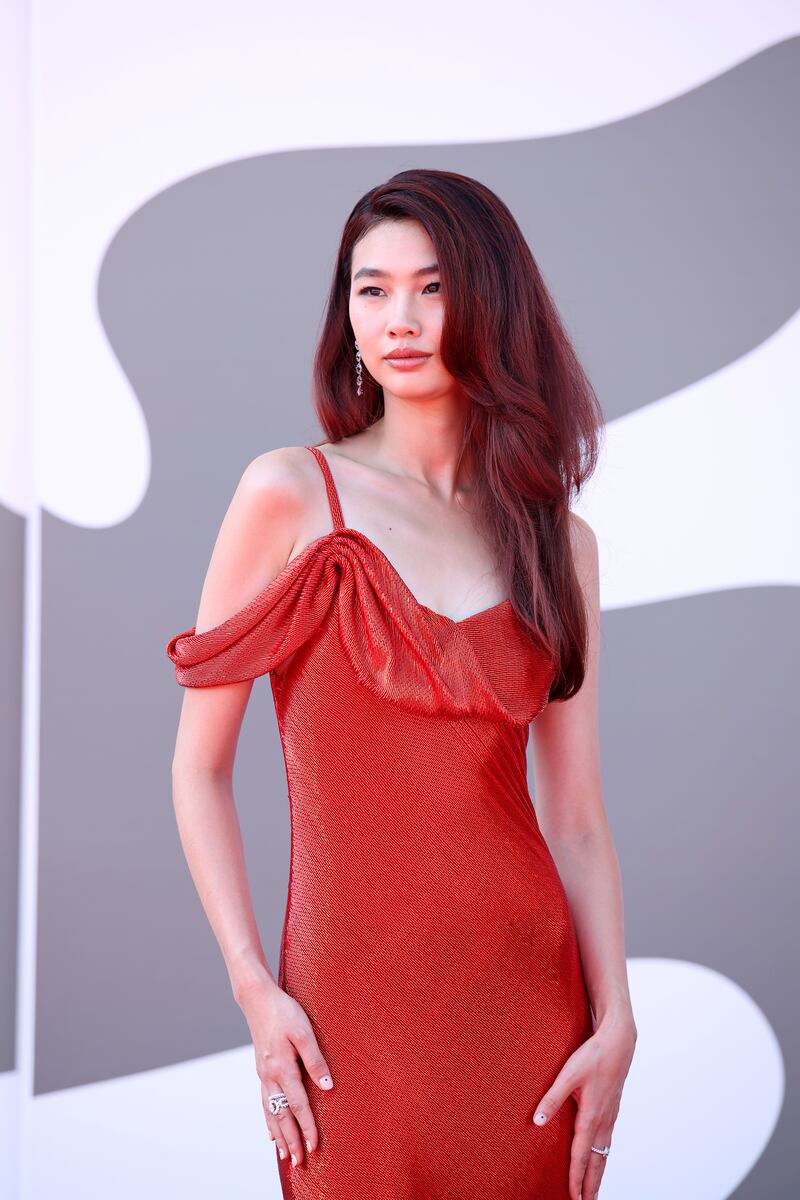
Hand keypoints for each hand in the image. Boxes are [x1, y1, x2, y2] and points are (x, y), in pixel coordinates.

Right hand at [237, 979, 333, 1166]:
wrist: (258, 1000)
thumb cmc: (284, 1012)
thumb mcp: (304, 1032)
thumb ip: (315, 1060)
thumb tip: (327, 1088)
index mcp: (282, 1068)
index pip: (298, 1106)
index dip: (308, 1127)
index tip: (315, 1147)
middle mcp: (270, 1077)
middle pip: (282, 1116)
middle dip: (291, 1140)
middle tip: (299, 1162)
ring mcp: (263, 1075)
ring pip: (271, 1112)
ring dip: (279, 1135)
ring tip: (285, 1155)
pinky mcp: (261, 1071)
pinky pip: (264, 1102)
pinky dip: (268, 1120)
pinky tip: (270, 1131)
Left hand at [532, 1016, 635, 1199]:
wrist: (619, 1043)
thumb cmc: (592, 1056)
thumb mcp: (567, 1074)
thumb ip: (552, 1097)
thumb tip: (538, 1120)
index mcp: (591, 1116)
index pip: (581, 1155)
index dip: (576, 1178)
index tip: (574, 1198)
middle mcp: (603, 1121)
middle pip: (596, 1162)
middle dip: (591, 1185)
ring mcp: (610, 1117)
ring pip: (604, 1153)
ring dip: (598, 1174)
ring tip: (593, 1192)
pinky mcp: (612, 1110)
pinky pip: (608, 1142)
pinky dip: (603, 1157)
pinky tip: (599, 1158)